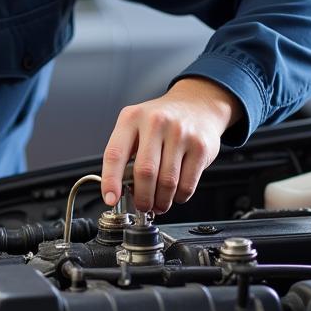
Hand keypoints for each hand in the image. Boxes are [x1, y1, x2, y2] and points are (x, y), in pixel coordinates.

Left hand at [101, 78, 242, 213]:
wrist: (197, 105)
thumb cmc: (161, 121)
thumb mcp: (136, 126)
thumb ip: (125, 154)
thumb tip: (119, 191)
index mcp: (132, 118)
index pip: (115, 154)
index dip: (111, 181)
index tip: (111, 199)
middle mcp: (155, 122)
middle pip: (145, 172)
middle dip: (142, 197)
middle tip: (142, 206)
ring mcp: (180, 133)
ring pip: (167, 182)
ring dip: (161, 201)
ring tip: (159, 204)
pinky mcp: (200, 147)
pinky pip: (187, 184)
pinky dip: (179, 197)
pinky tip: (175, 194)